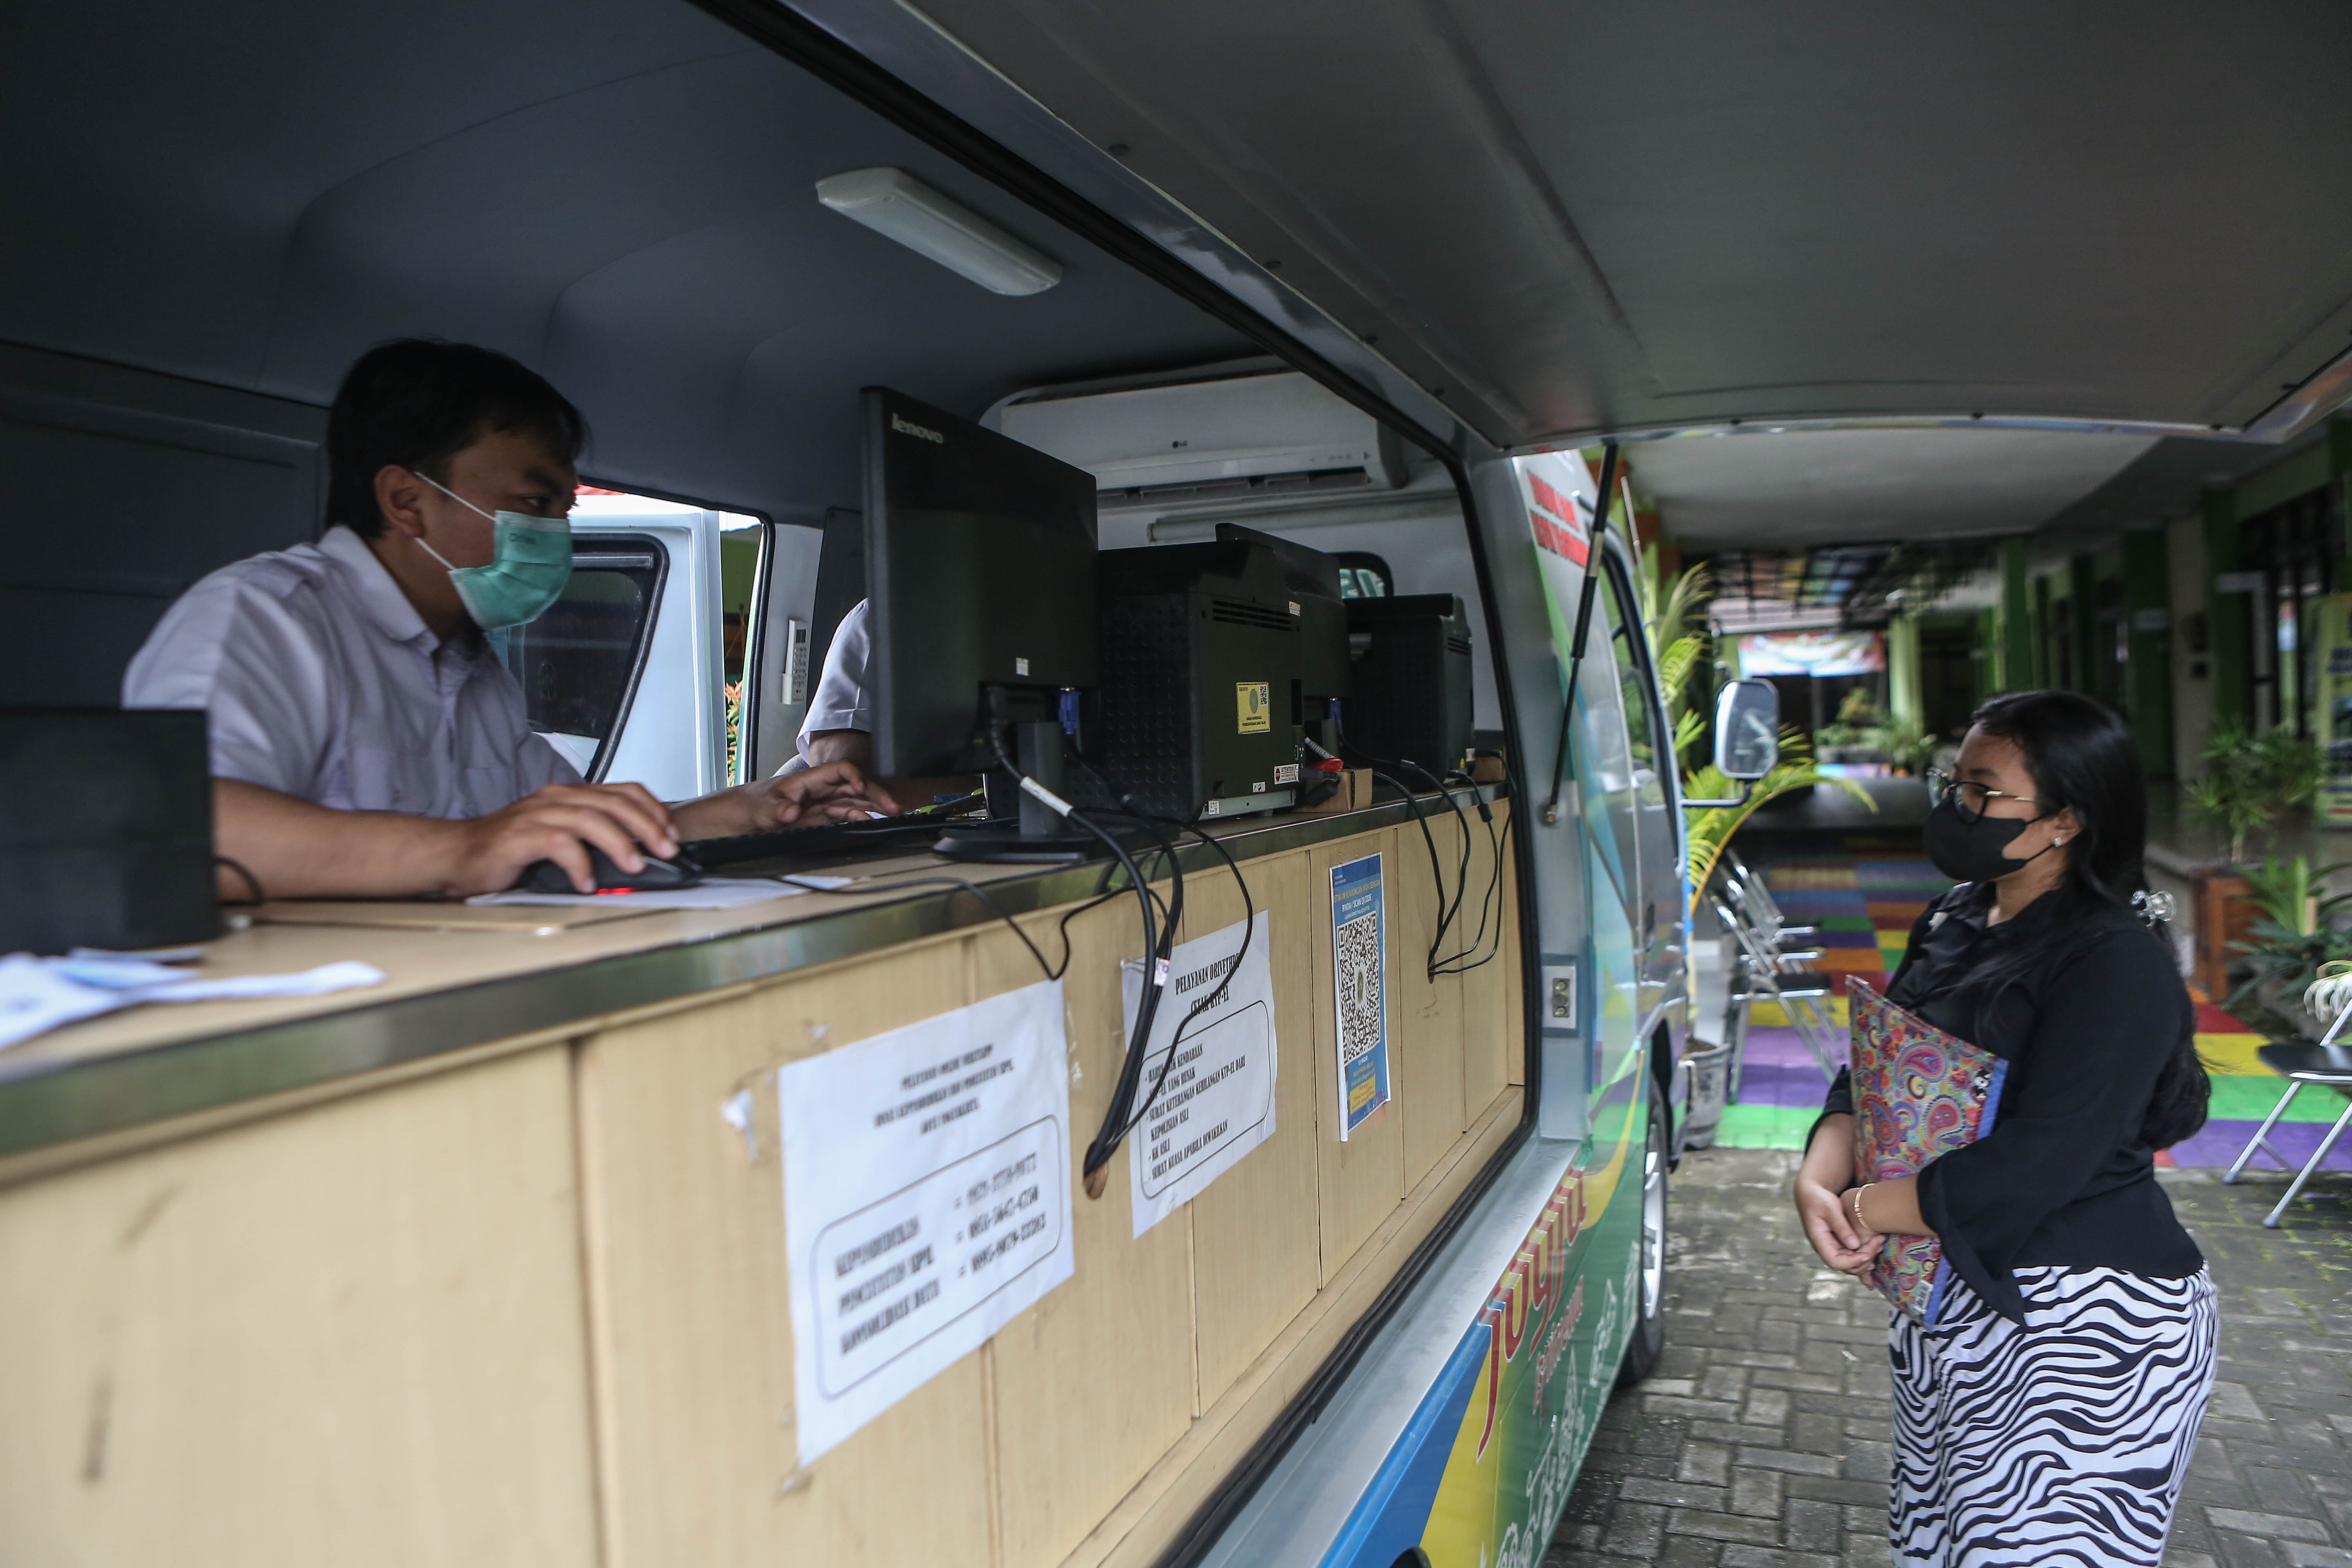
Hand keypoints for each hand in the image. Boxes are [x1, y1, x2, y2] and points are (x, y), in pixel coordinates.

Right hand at [447, 781, 677, 894]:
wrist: (457, 855)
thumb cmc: (508, 851)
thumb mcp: (560, 840)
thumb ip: (592, 841)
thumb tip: (638, 858)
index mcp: (569, 796)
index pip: (623, 791)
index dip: (652, 810)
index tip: (671, 834)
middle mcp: (556, 799)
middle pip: (613, 803)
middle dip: (646, 826)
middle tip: (664, 851)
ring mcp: (536, 815)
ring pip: (590, 819)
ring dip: (618, 843)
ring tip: (634, 866)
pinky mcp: (518, 836)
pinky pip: (558, 843)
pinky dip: (578, 863)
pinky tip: (586, 882)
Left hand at [741, 760, 900, 826]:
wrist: (743, 818)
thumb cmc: (752, 804)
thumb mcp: (762, 807)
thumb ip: (778, 809)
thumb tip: (791, 811)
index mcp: (809, 779)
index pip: (839, 770)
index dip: (854, 776)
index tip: (861, 788)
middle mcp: (820, 790)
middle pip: (855, 786)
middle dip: (876, 794)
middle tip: (894, 806)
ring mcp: (823, 804)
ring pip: (856, 801)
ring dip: (876, 806)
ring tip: (895, 815)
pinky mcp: (822, 818)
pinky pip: (848, 816)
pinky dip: (863, 819)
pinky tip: (875, 824)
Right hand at [1795, 1176, 1879, 1275]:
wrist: (1811, 1195)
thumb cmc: (1819, 1198)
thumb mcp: (1830, 1209)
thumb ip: (1841, 1226)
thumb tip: (1855, 1245)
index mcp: (1818, 1240)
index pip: (1834, 1261)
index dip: (1852, 1262)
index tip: (1867, 1254)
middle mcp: (1825, 1248)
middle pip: (1846, 1265)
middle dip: (1864, 1258)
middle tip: (1879, 1241)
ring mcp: (1832, 1247)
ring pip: (1851, 1263)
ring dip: (1867, 1256)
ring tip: (1880, 1242)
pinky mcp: (1839, 1244)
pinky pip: (1852, 1255)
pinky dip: (1865, 1253)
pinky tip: (1876, 1245)